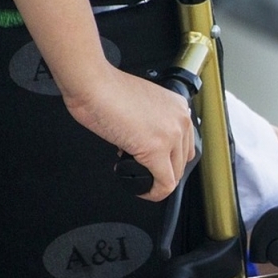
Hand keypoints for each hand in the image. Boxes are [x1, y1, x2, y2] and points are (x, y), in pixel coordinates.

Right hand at [64, 66, 195, 201]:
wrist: (93, 84)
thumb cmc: (106, 90)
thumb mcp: (141, 103)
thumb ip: (150, 122)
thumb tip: (144, 142)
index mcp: (178, 106)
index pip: (184, 142)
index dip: (168, 157)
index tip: (154, 162)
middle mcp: (180, 119)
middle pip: (182, 160)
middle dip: (163, 170)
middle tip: (144, 171)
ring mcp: (171, 135)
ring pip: (174, 174)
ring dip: (157, 181)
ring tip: (138, 177)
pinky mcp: (156, 149)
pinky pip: (164, 183)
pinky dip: (154, 192)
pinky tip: (141, 190)